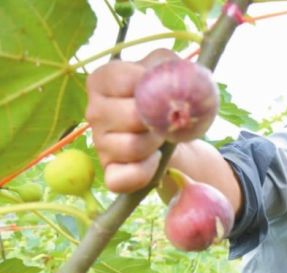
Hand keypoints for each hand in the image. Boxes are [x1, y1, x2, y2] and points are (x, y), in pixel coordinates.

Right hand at [85, 49, 177, 192]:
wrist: (174, 135)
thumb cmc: (166, 99)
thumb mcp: (167, 70)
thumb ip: (169, 64)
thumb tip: (176, 72)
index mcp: (102, 81)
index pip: (124, 79)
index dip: (152, 87)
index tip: (166, 90)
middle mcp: (94, 111)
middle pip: (131, 116)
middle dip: (159, 120)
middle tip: (168, 120)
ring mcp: (99, 143)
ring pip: (132, 147)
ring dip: (157, 144)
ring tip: (162, 138)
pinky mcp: (109, 172)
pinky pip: (126, 177)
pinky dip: (147, 171)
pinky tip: (155, 160)